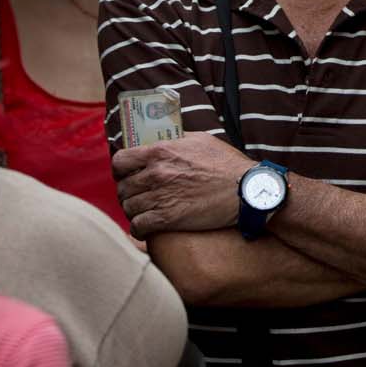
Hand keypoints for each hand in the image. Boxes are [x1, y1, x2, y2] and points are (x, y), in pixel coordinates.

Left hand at [113, 133, 253, 237]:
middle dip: (128, 192)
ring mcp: (160, 197)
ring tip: (144, 210)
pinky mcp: (167, 219)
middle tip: (139, 195)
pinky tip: (147, 226)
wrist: (245, 190)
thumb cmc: (226, 164)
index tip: (127, 174)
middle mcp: (156, 174)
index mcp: (160, 151)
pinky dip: (139, 228)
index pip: (120, 160)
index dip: (121, 169)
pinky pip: (138, 226)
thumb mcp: (200, 140)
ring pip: (128, 207)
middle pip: (122, 187)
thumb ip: (175, 139)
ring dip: (134, 210)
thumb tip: (160, 138)